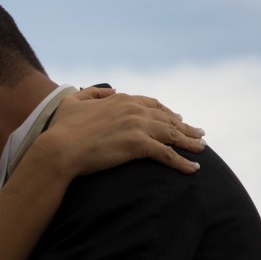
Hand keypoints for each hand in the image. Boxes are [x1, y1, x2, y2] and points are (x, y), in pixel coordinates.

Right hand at [40, 87, 205, 176]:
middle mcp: (133, 110)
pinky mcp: (140, 145)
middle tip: (198, 134)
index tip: (177, 118)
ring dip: (190, 142)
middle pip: (167, 119)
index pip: (152, 105)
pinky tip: (194, 169)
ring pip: (172, 134)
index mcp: (120, 100)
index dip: (166, 112)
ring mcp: (138, 126)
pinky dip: (183, 162)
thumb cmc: (61, 129)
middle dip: (185, 127)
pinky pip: (168, 154)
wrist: (59, 149)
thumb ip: (93, 92)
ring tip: (201, 149)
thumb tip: (113, 90)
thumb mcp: (73, 101)